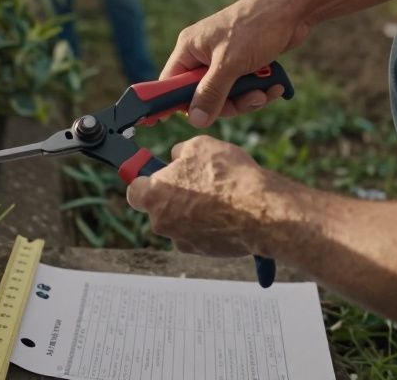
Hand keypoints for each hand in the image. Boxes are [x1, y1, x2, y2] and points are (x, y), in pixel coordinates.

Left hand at [126, 135, 280, 256]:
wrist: (261, 210)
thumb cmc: (229, 177)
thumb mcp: (199, 145)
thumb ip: (179, 152)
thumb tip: (176, 157)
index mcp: (155, 194)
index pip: (134, 190)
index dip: (145, 180)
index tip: (153, 176)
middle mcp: (162, 222)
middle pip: (159, 207)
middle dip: (174, 196)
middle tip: (197, 183)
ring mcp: (181, 239)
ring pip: (180, 221)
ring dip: (193, 211)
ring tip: (218, 197)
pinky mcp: (201, 251)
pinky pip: (198, 235)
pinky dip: (208, 225)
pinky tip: (226, 213)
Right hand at [164, 0, 309, 126]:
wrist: (292, 9)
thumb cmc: (255, 27)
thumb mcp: (230, 64)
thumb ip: (211, 93)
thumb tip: (195, 120)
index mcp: (189, 48)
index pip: (170, 83)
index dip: (175, 103)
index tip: (184, 121)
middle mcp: (203, 54)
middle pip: (202, 95)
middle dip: (227, 103)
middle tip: (247, 100)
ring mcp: (224, 59)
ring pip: (226, 95)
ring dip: (247, 99)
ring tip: (265, 92)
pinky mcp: (243, 63)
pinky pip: (243, 88)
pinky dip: (258, 90)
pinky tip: (275, 85)